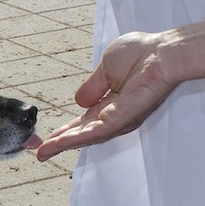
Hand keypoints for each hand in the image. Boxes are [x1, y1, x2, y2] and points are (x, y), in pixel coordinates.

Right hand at [36, 32, 178, 160]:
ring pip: (86, 137)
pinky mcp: (122, 119)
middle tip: (41, 153)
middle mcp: (114, 116)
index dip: (65, 130)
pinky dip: (76, 138)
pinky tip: (60, 142)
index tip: (49, 139)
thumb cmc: (144, 54)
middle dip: (60, 144)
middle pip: (81, 134)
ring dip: (63, 144)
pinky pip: (95, 132)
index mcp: (110, 104)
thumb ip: (92, 86)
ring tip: (44, 151)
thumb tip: (78, 100)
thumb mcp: (106, 68)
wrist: (163, 52)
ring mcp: (119, 119)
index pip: (83, 122)